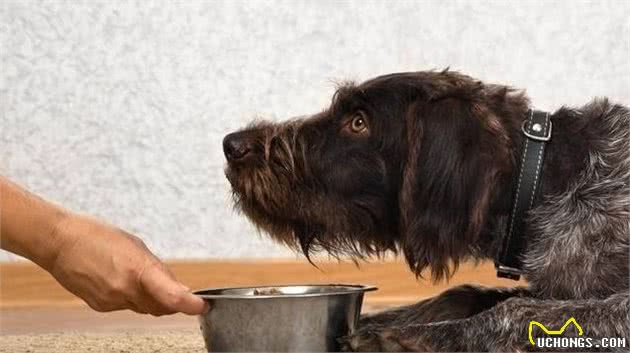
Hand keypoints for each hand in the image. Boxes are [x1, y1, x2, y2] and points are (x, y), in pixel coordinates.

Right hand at [46, 214, 207, 315]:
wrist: (59, 243)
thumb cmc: (96, 236)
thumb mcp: (136, 245)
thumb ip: (157, 268)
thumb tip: (175, 285)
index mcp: (138, 270)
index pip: (173, 296)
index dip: (191, 304)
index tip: (202, 306)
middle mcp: (125, 290)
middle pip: (161, 307)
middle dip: (173, 301)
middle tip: (178, 290)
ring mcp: (111, 301)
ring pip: (144, 308)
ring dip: (152, 298)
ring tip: (140, 276)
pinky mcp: (100, 306)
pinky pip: (126, 306)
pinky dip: (132, 297)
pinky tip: (121, 280)